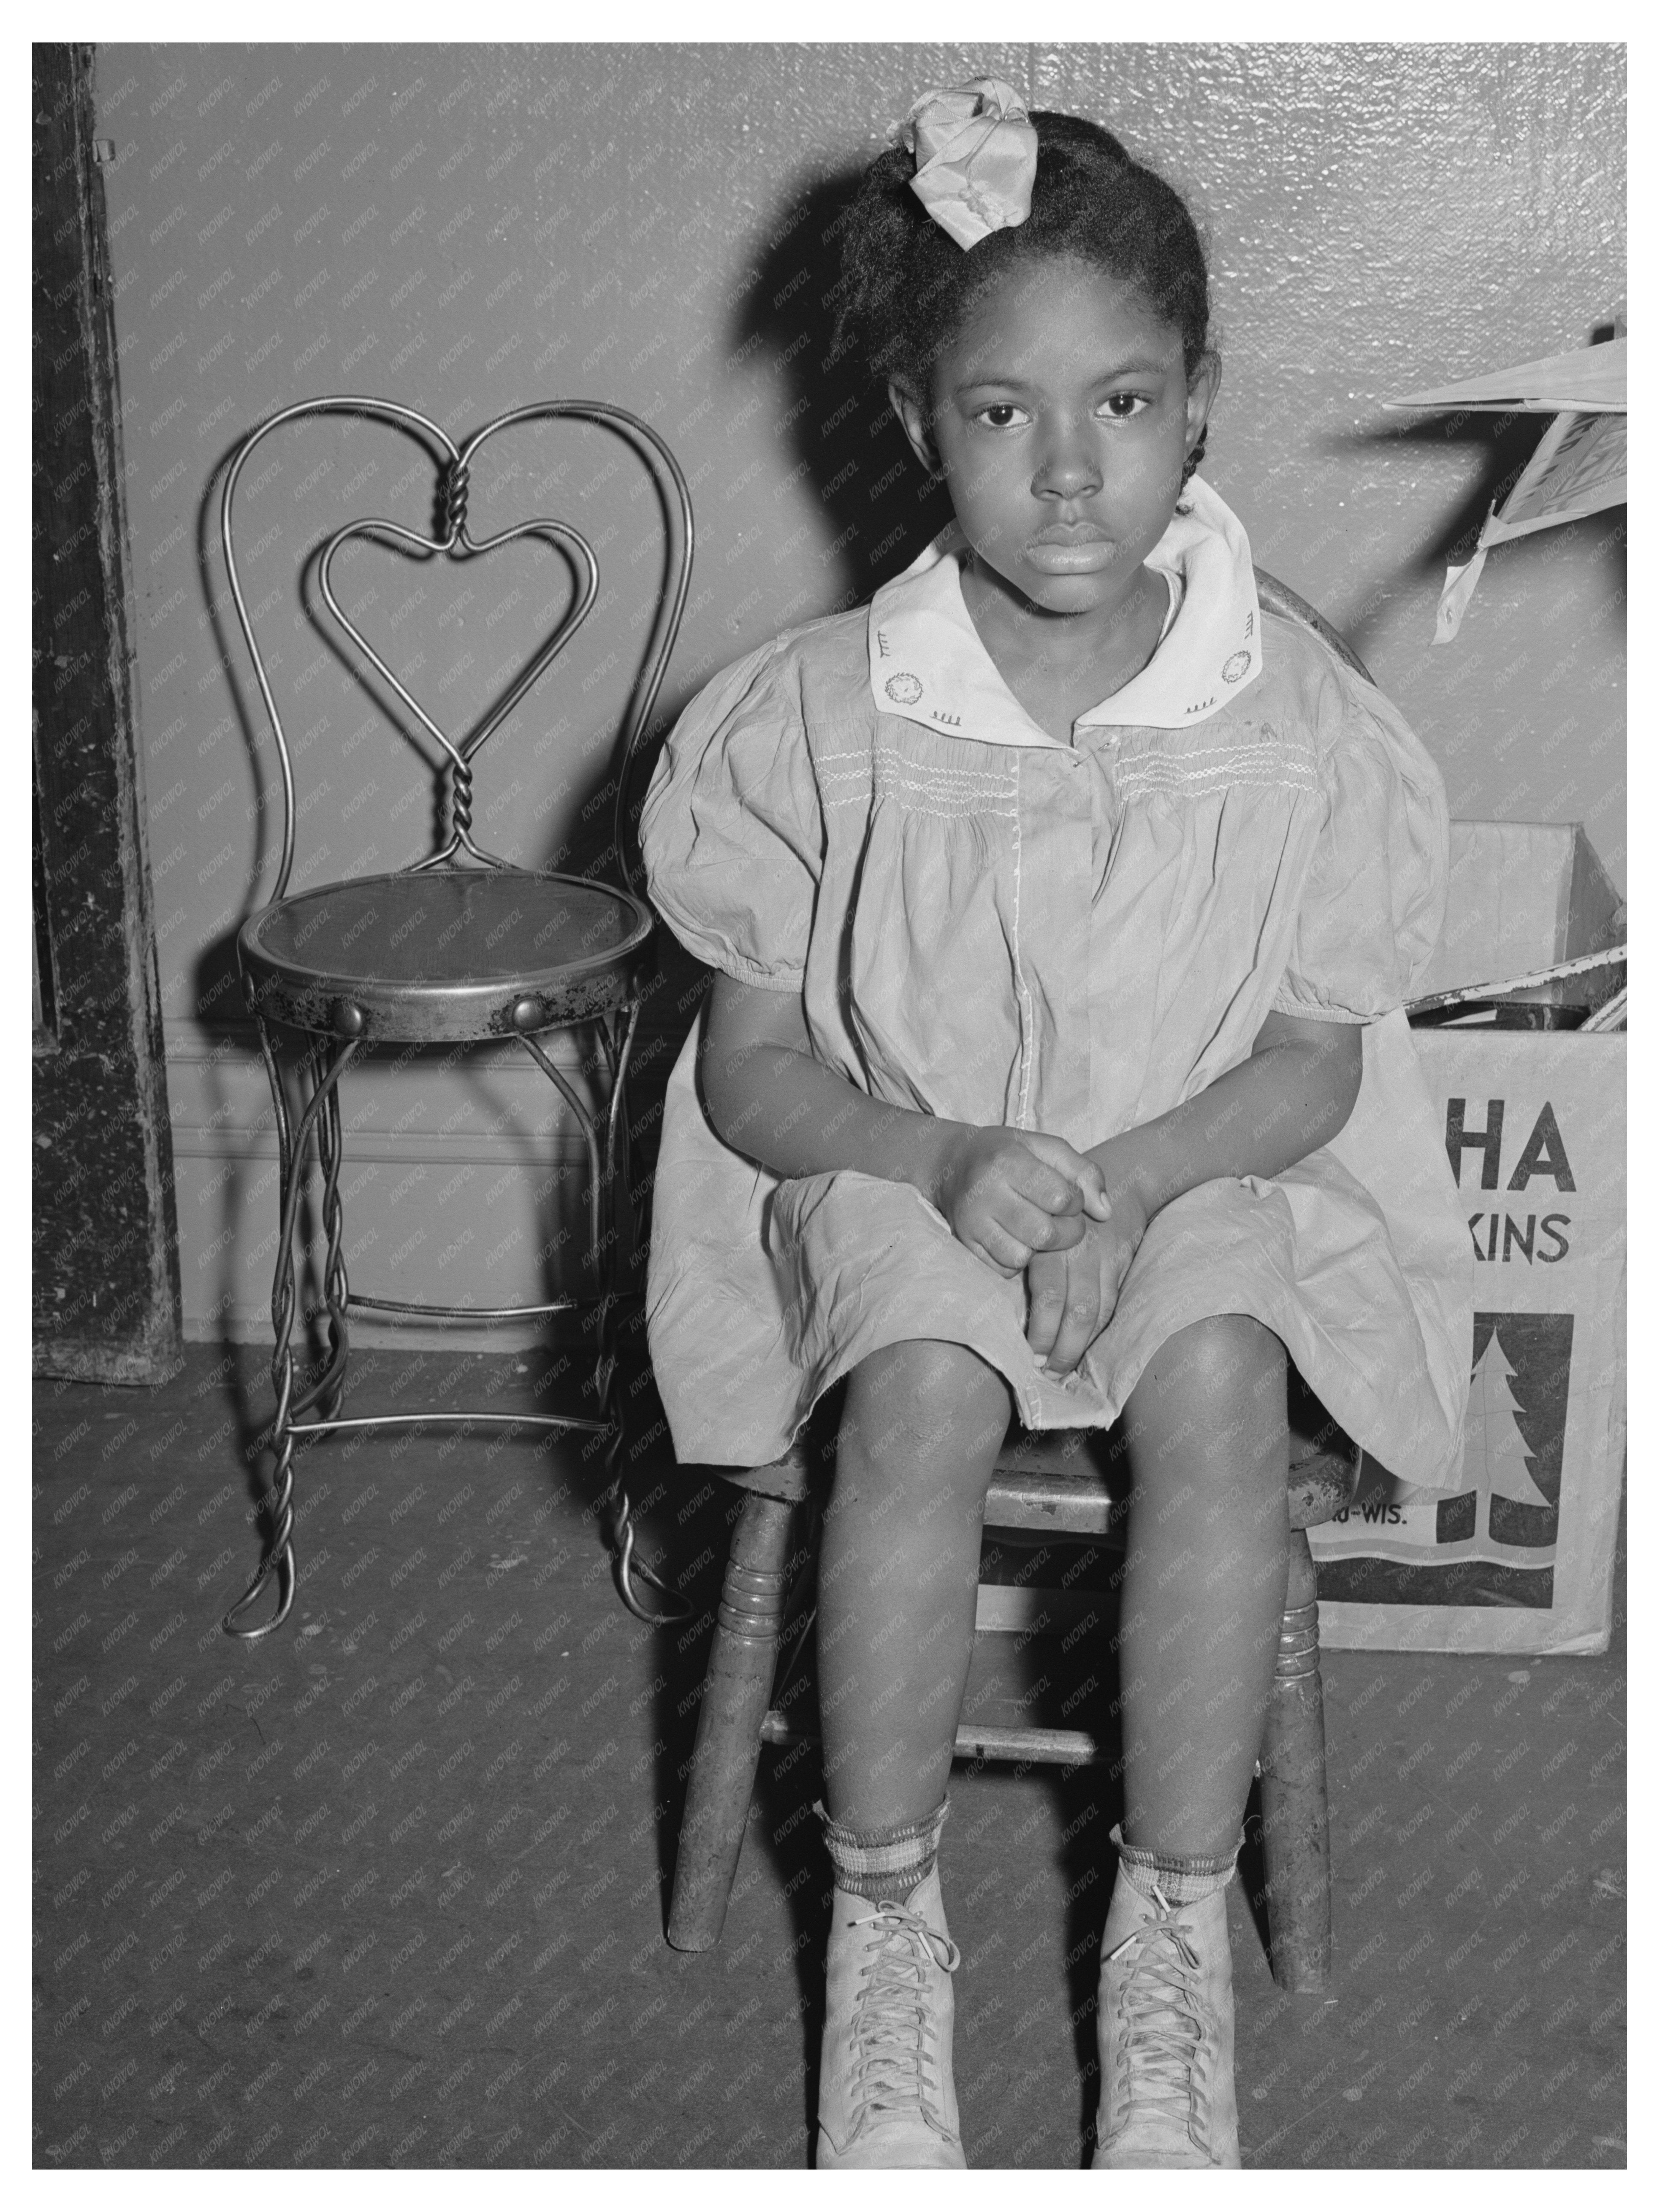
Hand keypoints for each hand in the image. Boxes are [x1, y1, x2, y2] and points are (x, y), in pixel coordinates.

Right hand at [930, 1126, 1111, 1278]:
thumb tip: (1106, 1213)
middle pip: (1044, 1234)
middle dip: (1066, 1232)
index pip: (1061, 1199)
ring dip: (1040, 1249)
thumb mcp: (1048, 1148)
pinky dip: (1017, 1260)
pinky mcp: (963, 1243)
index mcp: (1008, 1161)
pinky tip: (1016, 1239)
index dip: (1075, 1202)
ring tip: (1037, 1229)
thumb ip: (1085, 1173)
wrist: (951, 1164)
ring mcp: (970, 1222)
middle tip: (1061, 1220)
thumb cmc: (1009, 1154)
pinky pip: (1003, 1270)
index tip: (1067, 1196)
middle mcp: (984, 1192)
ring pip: (1022, 1257)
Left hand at [1024, 1188, 1150, 1376]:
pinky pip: (1112, 1305)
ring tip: (1062, 1370)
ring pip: (1096, 1313)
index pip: (1048, 1296)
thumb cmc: (1062, 1208)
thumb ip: (1026, 1256)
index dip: (1041, 1330)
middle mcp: (1080, 1253)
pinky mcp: (1122, 1267)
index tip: (1029, 1354)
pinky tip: (1085, 1347)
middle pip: (1075, 1311)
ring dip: (1081, 1346)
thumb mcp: (1036, 1219)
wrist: (1122, 1181)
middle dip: (1061, 1347)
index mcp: (1052, 1244)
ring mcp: (1105, 1261)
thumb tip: (1014, 1307)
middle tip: (1045, 1372)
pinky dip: (1099, 1331)